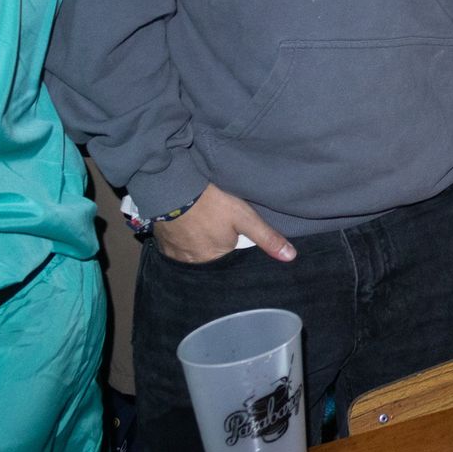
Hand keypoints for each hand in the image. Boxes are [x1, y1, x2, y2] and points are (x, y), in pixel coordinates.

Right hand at [151, 183, 296, 263]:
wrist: (173, 188)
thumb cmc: (212, 203)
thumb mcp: (245, 217)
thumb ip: (267, 237)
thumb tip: (290, 257)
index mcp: (215, 259)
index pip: (229, 258)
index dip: (231, 242)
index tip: (229, 229)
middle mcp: (193, 263)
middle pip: (210, 255)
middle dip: (214, 243)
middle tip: (215, 222)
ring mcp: (175, 253)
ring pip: (192, 251)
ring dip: (197, 240)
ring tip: (201, 222)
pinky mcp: (161, 242)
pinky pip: (175, 245)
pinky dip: (181, 237)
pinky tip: (185, 223)